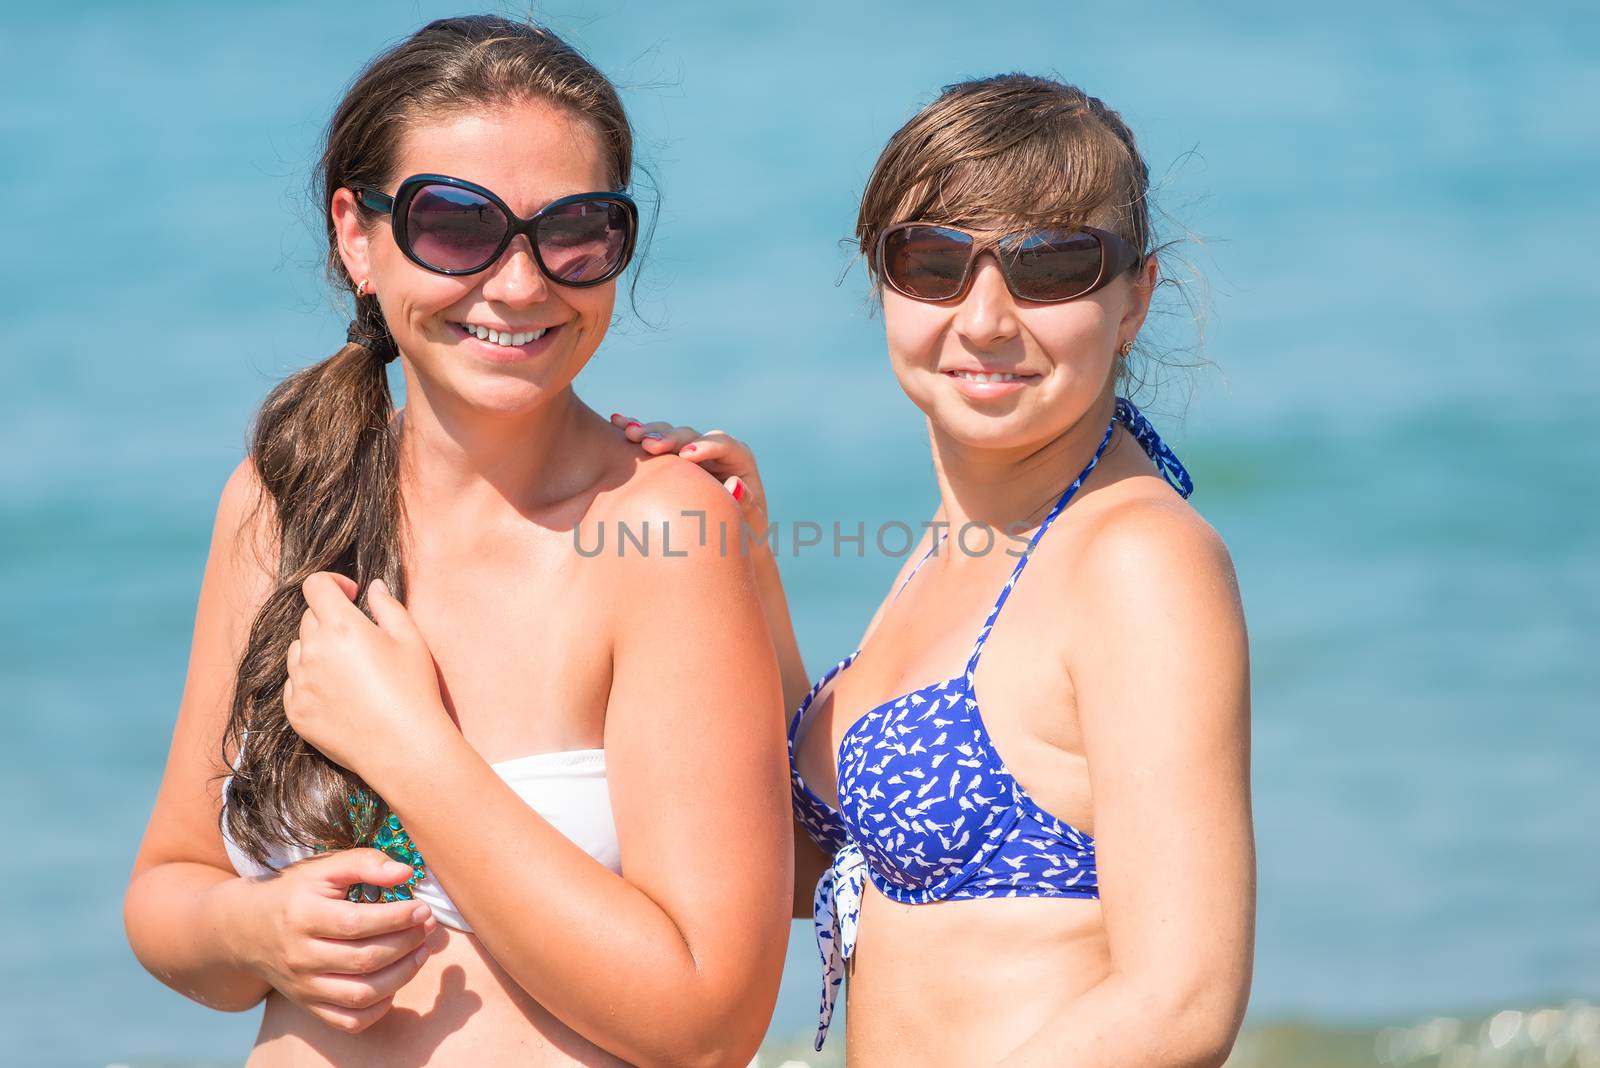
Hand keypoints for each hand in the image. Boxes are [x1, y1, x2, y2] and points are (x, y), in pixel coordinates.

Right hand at [227, 848, 437, 1033]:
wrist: (244, 929)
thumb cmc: (294, 893)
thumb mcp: (323, 868)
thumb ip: (364, 863)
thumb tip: (405, 873)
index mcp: (302, 916)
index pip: (356, 923)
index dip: (396, 918)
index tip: (422, 908)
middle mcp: (300, 956)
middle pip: (364, 960)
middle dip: (406, 943)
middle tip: (426, 926)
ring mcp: (303, 986)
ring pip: (361, 994)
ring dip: (401, 975)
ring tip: (420, 951)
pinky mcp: (308, 1006)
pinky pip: (348, 1021)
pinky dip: (378, 1009)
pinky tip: (395, 983)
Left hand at [284, 572, 449, 787]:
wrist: (403, 747)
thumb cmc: (413, 690)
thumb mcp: (411, 640)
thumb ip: (387, 605)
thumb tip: (372, 588)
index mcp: (340, 627)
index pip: (315, 586)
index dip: (333, 583)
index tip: (351, 596)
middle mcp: (312, 652)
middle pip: (308, 619)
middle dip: (331, 620)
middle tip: (360, 641)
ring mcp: (300, 683)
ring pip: (298, 651)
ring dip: (317, 650)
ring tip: (349, 671)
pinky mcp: (295, 711)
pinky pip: (294, 684)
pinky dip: (311, 681)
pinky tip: (341, 695)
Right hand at [610, 413, 768, 534]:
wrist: (729, 542)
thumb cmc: (745, 535)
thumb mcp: (752, 524)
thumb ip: (747, 503)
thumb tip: (735, 484)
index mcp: (739, 459)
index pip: (724, 444)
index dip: (705, 446)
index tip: (686, 455)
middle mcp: (713, 449)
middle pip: (691, 435)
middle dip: (670, 437)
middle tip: (650, 445)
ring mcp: (689, 451)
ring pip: (668, 434)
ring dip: (648, 432)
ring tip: (629, 434)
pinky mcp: (671, 457)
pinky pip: (652, 441)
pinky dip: (636, 431)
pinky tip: (617, 421)